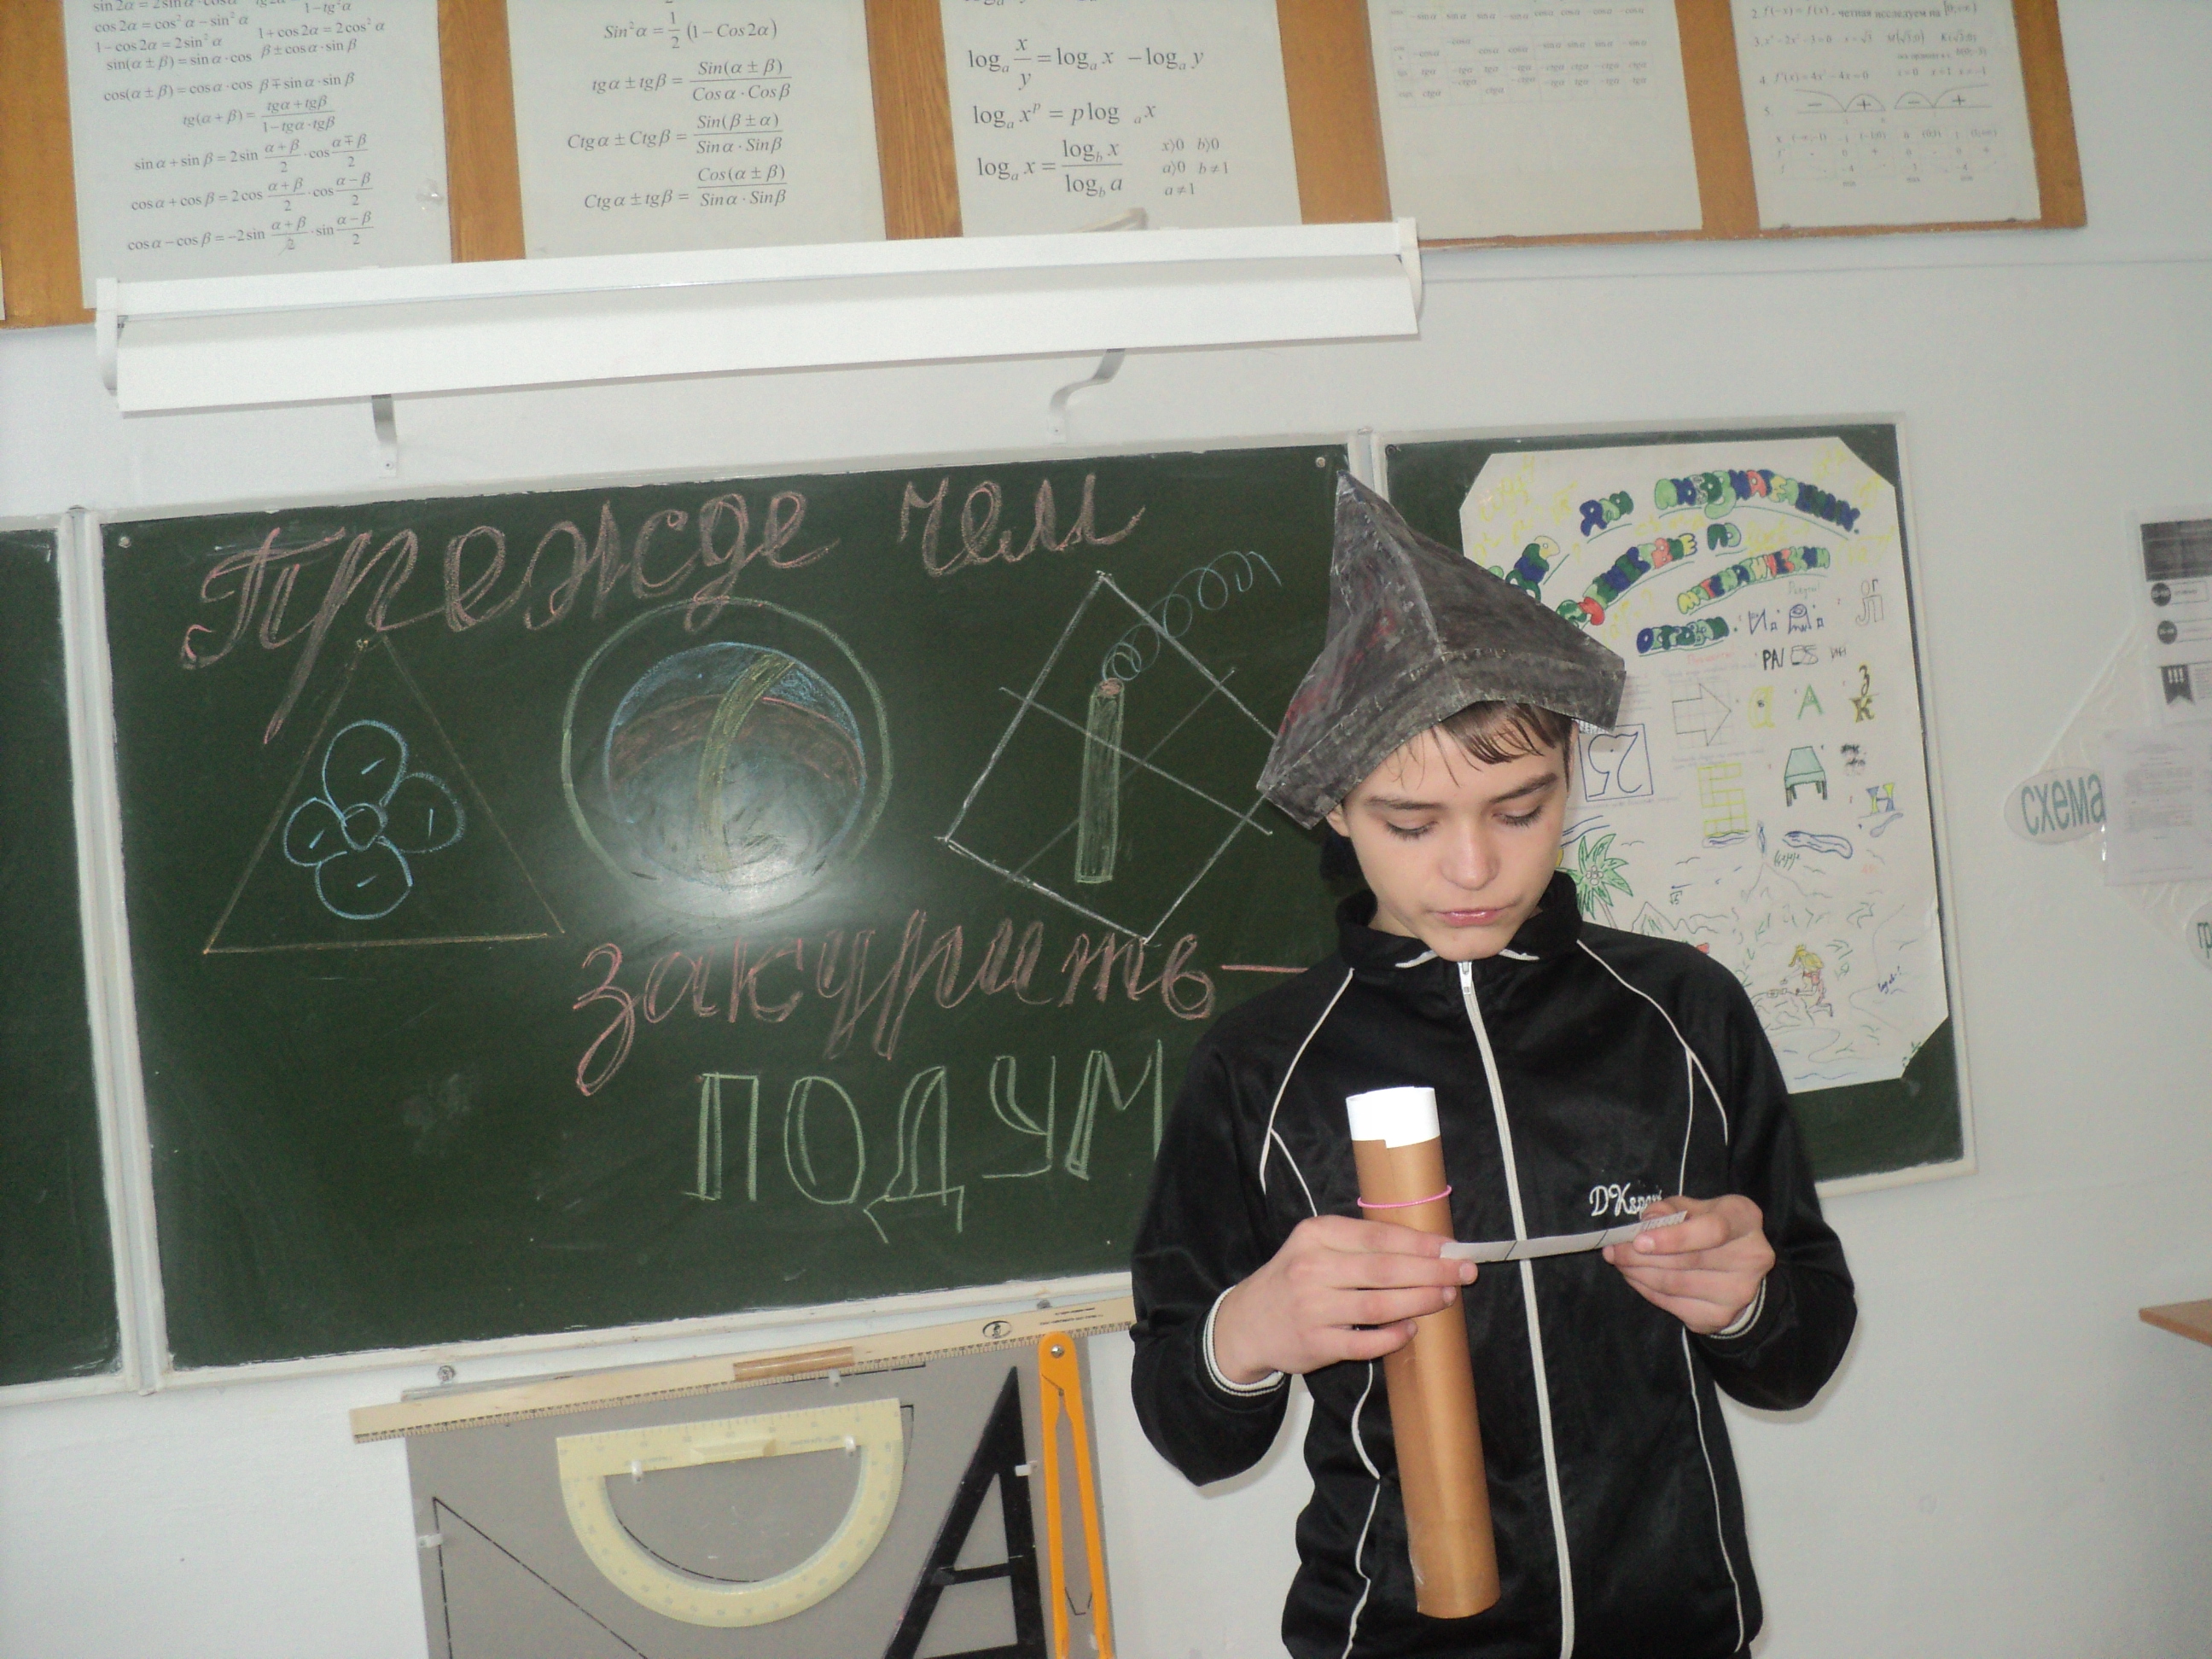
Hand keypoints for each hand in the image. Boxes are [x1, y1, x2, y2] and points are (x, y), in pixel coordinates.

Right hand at [1211, 1215, 1476, 1383]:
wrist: (1247, 1324)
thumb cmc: (1294, 1279)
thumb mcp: (1314, 1247)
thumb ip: (1358, 1245)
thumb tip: (1424, 1248)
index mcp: (1314, 1235)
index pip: (1377, 1235)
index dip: (1419, 1242)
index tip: (1451, 1248)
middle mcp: (1311, 1268)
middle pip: (1384, 1269)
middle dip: (1431, 1271)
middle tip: (1463, 1273)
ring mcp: (1312, 1307)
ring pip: (1378, 1305)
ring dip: (1419, 1301)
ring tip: (1446, 1298)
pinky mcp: (1315, 1343)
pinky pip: (1364, 1342)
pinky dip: (1392, 1336)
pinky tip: (1410, 1329)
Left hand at [1602, 1195, 1773, 1334]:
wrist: (1736, 1269)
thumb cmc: (1708, 1229)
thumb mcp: (1693, 1207)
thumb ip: (1670, 1209)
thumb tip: (1646, 1220)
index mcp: (1744, 1219)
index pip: (1711, 1230)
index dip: (1673, 1237)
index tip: (1638, 1240)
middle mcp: (1751, 1257)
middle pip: (1688, 1261)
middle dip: (1640, 1256)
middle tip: (1615, 1251)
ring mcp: (1739, 1292)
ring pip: (1676, 1285)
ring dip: (1638, 1274)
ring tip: (1621, 1262)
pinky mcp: (1720, 1317)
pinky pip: (1673, 1305)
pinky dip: (1647, 1291)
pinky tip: (1636, 1278)